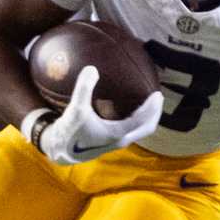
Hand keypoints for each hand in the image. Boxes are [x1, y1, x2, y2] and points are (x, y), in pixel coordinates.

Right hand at [26, 65, 164, 164]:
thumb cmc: (69, 131)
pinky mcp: (111, 142)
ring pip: (140, 131)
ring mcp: (116, 142)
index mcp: (116, 133)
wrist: (60, 151)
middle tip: (158, 97)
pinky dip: (137, 120)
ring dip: (147, 118)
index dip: (152, 108)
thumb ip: (83, 89)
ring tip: (149, 102)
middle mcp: (120, 140)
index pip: (142, 121)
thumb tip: (91, 68)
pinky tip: (130, 110)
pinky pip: (131, 130)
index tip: (157, 94)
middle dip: (154, 113)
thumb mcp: (75, 109)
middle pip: (146, 128)